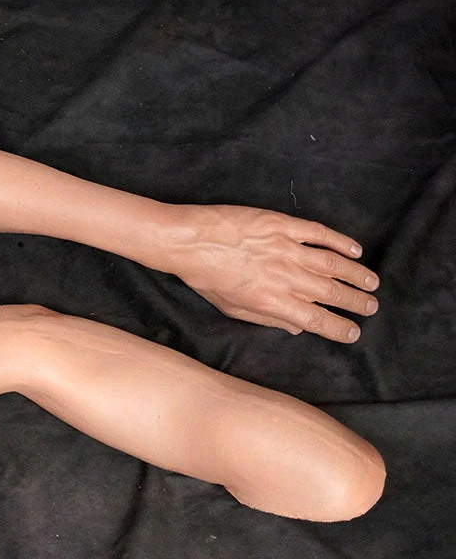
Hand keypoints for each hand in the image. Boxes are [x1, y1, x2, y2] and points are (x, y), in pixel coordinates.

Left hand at [171, 205, 378, 341]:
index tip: (353, 333)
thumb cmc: (204, 277)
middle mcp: (284, 277)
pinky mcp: (282, 225)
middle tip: (371, 307)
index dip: (339, 328)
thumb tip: (297, 328)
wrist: (187, 241)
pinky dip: (340, 242)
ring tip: (372, 283)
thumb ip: (267, 319)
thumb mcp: (232, 308)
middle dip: (356, 302)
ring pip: (332, 264)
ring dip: (356, 275)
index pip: (316, 320)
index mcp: (271, 302)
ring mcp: (286, 249)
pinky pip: (318, 234)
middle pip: (331, 293)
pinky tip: (355, 251)